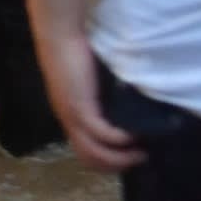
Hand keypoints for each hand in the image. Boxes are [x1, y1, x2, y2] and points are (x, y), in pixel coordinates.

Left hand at [40, 34, 144, 172]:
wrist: (58, 36)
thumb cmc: (74, 52)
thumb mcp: (90, 82)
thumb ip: (101, 96)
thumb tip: (124, 105)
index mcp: (70, 116)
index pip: (85, 152)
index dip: (107, 160)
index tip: (130, 157)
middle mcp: (69, 121)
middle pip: (90, 159)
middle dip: (116, 165)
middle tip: (139, 160)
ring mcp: (73, 116)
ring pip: (95, 152)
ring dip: (120, 158)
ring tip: (141, 154)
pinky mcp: (80, 107)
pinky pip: (102, 133)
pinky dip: (119, 139)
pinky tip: (134, 135)